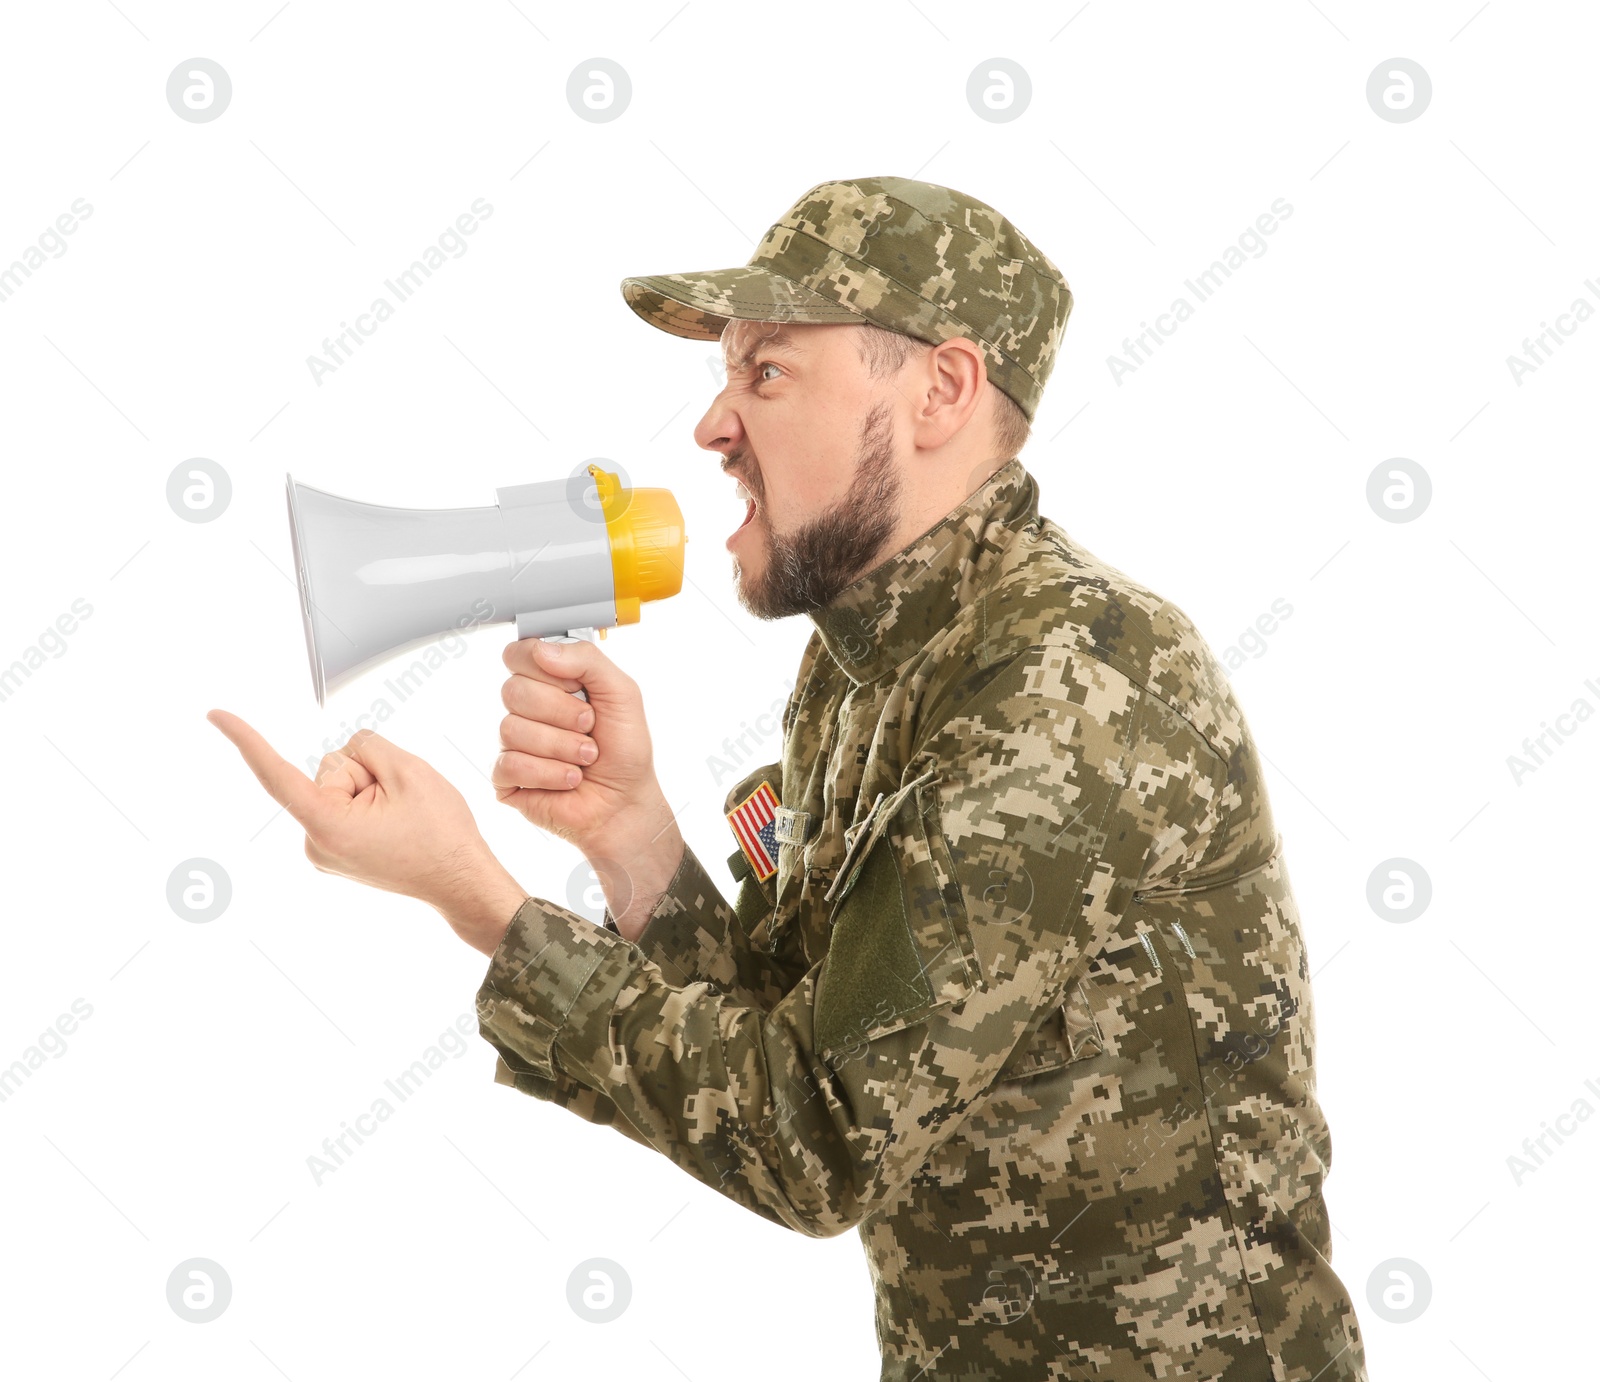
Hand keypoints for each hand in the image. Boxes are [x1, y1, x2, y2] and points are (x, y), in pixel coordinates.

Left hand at [206, 710, 526, 955]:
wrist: (462, 882)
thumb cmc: (441, 835)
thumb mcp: (409, 772)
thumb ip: (367, 746)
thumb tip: (351, 753)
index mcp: (326, 826)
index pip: (276, 774)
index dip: (246, 740)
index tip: (215, 715)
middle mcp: (315, 843)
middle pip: (329, 771)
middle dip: (366, 772)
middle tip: (402, 801)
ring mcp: (325, 851)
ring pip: (339, 786)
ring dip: (373, 788)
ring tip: (403, 816)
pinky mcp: (336, 851)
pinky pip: (345, 804)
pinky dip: (370, 802)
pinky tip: (395, 823)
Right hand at [494, 638, 675, 852]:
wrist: (626, 802)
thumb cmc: (624, 750)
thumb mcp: (621, 692)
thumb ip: (587, 659)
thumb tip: (541, 650)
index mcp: (550, 681)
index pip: (519, 653)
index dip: (545, 668)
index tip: (577, 685)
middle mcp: (526, 709)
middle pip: (514, 690)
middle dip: (562, 712)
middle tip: (589, 727)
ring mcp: (513, 742)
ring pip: (511, 728)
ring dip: (562, 747)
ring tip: (585, 758)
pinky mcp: (506, 777)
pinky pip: (509, 764)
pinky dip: (549, 773)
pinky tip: (569, 778)